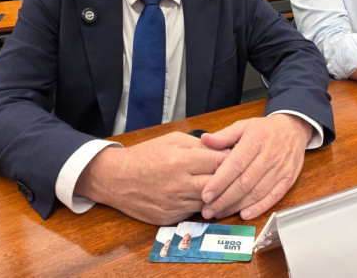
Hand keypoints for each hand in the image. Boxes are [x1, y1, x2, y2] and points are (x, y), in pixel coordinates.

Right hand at [74, 132, 227, 224]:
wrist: (116, 179)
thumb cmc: (145, 156)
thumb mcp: (172, 140)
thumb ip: (199, 145)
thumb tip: (224, 149)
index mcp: (180, 161)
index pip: (219, 162)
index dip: (232, 160)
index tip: (240, 158)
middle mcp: (179, 185)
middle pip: (218, 186)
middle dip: (229, 180)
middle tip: (237, 175)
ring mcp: (175, 204)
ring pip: (209, 202)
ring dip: (218, 195)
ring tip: (224, 187)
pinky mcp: (170, 218)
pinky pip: (195, 212)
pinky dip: (202, 205)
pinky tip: (205, 197)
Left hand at [200, 113, 311, 220]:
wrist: (294, 127)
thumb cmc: (265, 129)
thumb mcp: (244, 125)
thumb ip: (224, 135)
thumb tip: (205, 140)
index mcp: (256, 140)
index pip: (235, 165)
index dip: (219, 182)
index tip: (206, 195)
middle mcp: (269, 155)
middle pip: (245, 182)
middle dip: (224, 199)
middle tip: (208, 210)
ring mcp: (281, 168)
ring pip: (257, 192)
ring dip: (237, 206)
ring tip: (220, 213)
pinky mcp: (289, 179)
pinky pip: (274, 196)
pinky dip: (259, 207)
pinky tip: (244, 214)